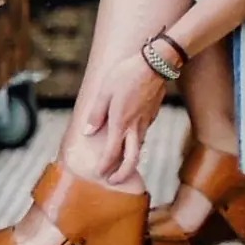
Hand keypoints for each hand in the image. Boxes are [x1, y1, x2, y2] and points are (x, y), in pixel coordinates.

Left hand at [78, 48, 171, 184]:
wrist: (156, 63)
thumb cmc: (126, 75)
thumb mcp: (104, 92)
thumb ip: (96, 113)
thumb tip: (88, 131)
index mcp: (120, 123)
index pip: (112, 153)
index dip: (105, 166)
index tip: (100, 174)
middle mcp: (135, 127)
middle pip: (132, 159)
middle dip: (123, 174)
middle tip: (114, 181)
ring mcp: (146, 122)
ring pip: (139, 147)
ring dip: (130, 159)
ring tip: (120, 163)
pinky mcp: (152, 115)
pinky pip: (143, 134)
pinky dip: (136, 142)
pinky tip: (130, 139)